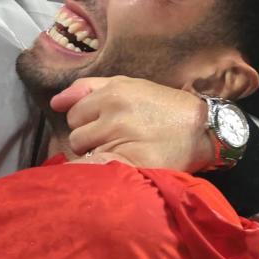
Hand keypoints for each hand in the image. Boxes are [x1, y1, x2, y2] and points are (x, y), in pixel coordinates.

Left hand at [49, 76, 213, 171]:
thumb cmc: (162, 106)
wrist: (203, 129)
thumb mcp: (128, 85)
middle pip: (76, 136)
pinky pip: (99, 171)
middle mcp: (114, 117)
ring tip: (119, 152)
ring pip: (86, 155)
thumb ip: (87, 88)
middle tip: (113, 140)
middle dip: (89, 139)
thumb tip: (55, 102)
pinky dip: (101, 173)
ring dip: (96, 156)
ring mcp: (123, 142)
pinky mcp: (133, 165)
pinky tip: (115, 168)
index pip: (73, 115)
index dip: (86, 122)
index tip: (102, 125)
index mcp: (112, 94)